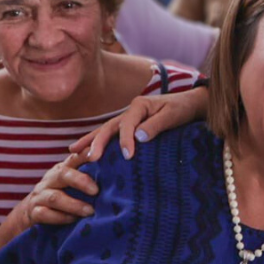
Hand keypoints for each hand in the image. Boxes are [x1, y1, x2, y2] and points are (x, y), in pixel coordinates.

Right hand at [8, 152, 97, 233]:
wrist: (30, 213)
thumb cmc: (60, 195)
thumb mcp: (70, 183)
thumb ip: (87, 176)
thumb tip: (116, 169)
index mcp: (61, 169)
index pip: (74, 158)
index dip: (86, 155)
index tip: (99, 155)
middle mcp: (49, 180)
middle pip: (63, 174)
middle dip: (80, 181)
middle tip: (96, 190)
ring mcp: (39, 196)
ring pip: (54, 198)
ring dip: (73, 204)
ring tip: (90, 211)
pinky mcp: (34, 212)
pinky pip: (45, 214)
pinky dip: (60, 218)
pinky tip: (73, 220)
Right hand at [69, 86, 208, 161]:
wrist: (191, 105)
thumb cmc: (183, 110)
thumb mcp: (173, 116)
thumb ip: (156, 125)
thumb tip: (139, 137)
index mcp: (140, 105)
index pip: (127, 125)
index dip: (126, 140)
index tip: (128, 156)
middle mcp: (130, 110)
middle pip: (109, 127)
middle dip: (97, 142)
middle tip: (89, 158)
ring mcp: (129, 118)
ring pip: (105, 130)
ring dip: (90, 142)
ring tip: (72, 153)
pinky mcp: (130, 127)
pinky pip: (111, 135)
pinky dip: (98, 142)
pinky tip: (87, 152)